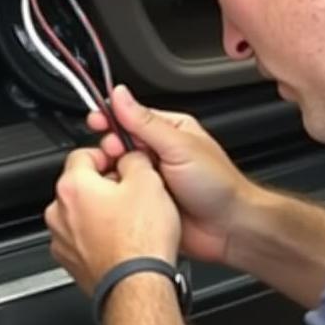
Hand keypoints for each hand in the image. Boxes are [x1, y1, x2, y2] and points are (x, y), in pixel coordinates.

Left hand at [45, 147, 180, 295]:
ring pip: (80, 214)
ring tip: (129, 222)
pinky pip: (82, 240)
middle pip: (80, 186)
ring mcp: (62, 240)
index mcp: (73, 187)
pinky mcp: (71, 262)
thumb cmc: (140, 241)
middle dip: (104, 187)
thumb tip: (129, 159)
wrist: (137, 286)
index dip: (106, 155)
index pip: (82, 154)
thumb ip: (134, 160)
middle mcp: (59, 213)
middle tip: (132, 195)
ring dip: (100, 214)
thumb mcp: (149, 182)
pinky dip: (97, 238)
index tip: (119, 163)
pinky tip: (121, 242)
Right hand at [89, 85, 255, 263]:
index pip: (131, 117)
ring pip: (119, 170)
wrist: (229, 229)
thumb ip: (145, 122)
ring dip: (114, 172)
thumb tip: (121, 96)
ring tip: (118, 176)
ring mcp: (152, 178)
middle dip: (112, 148)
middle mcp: (160, 153)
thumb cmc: (218, 185)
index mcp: (170, 131)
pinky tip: (117, 195)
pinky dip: (117, 194)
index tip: (96, 122)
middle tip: (113, 154)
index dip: (112, 119)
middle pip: (121, 143)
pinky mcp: (146, 202)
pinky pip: (123, 195)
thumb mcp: (179, 146)